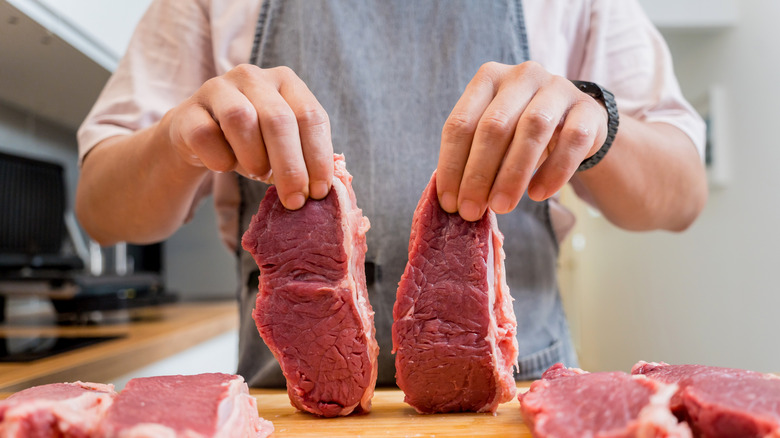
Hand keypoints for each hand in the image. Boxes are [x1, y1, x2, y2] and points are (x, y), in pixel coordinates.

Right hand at [165, 64, 333, 209]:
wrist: (198, 138)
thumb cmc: (251, 143)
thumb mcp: (283, 147)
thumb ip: (305, 159)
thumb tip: (322, 190)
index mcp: (286, 81)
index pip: (310, 116)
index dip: (318, 157)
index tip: (319, 192)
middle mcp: (253, 76)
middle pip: (278, 119)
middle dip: (290, 166)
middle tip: (294, 200)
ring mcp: (217, 88)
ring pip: (241, 118)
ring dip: (254, 157)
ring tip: (258, 173)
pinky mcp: (188, 110)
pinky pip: (206, 135)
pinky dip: (220, 159)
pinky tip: (224, 166)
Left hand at [436, 61, 608, 220]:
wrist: (576, 122)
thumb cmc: (521, 132)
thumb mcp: (494, 136)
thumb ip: (473, 157)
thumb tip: (452, 200)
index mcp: (488, 78)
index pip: (461, 123)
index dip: (452, 165)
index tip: (449, 202)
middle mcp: (522, 76)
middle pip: (494, 126)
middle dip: (478, 175)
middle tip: (471, 211)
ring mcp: (558, 88)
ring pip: (532, 129)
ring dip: (512, 175)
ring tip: (501, 207)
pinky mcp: (588, 110)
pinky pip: (571, 142)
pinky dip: (553, 172)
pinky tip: (538, 195)